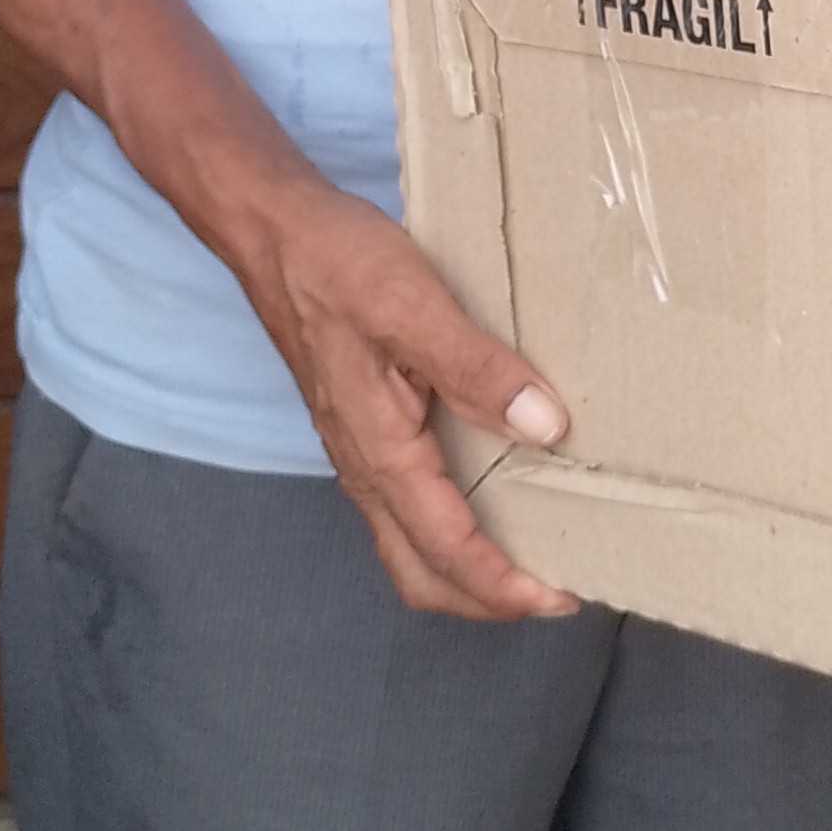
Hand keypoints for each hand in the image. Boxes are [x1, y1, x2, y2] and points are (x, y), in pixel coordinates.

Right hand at [247, 173, 578, 622]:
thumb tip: (545, 426)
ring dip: (468, 567)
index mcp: (379, 449)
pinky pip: (407, 504)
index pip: (445, 547)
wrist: (271, 232)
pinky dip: (450, 525)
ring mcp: (359, 450)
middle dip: (484, 598)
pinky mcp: (363, 427)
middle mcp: (364, 466)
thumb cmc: (337, 262)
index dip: (503, 585)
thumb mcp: (412, 303)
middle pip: (420, 572)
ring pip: (410, 543)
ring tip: (533, 553)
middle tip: (554, 593)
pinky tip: (491, 490)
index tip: (561, 598)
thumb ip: (476, 367)